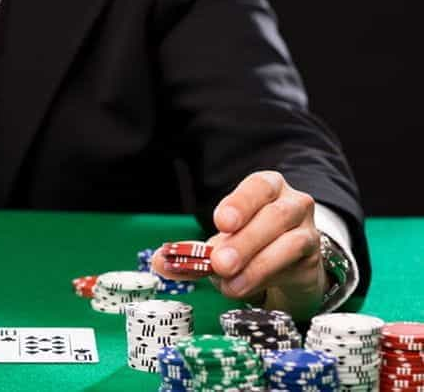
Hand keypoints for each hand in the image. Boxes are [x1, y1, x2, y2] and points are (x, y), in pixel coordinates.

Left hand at [153, 171, 327, 319]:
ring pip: (289, 242)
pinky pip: (293, 266)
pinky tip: (243, 288)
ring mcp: (307, 230)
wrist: (290, 265)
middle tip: (219, 262)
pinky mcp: (313, 259)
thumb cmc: (250, 244)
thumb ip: (192, 253)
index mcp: (265, 188)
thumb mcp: (220, 244)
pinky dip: (265, 278)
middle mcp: (291, 204)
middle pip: (274, 216)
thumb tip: (160, 261)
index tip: (221, 222)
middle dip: (244, 241)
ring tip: (228, 283)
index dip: (240, 203)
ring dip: (255, 264)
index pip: (257, 187)